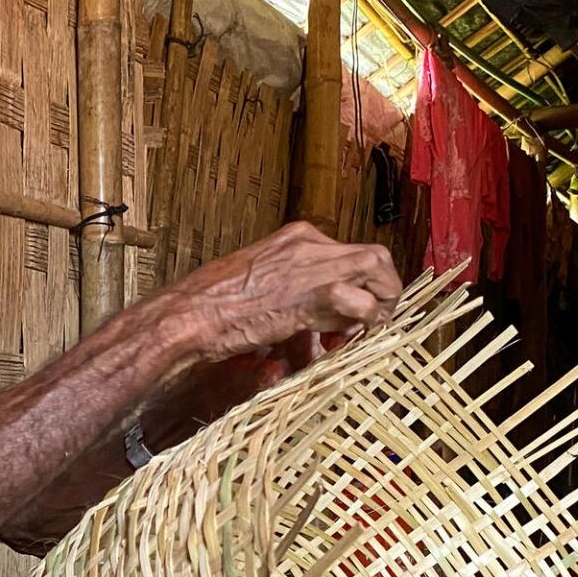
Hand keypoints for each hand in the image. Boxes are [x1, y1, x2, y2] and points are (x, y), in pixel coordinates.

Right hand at [155, 222, 401, 366]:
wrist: (194, 313)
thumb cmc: (215, 304)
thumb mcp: (262, 283)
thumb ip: (295, 289)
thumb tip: (320, 313)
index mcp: (296, 236)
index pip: (348, 252)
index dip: (357, 285)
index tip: (346, 316)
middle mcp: (310, 243)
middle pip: (374, 255)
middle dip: (383, 289)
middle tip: (370, 321)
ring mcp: (314, 265)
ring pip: (377, 269)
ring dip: (380, 303)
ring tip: (364, 331)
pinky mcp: (316, 293)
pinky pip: (362, 303)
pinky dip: (365, 322)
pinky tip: (343, 339)